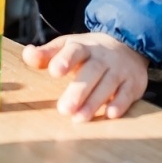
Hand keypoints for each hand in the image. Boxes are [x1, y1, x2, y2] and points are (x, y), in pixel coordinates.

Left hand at [23, 32, 148, 122]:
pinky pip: (127, 93)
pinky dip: (120, 104)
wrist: (128, 44)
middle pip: (91, 71)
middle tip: (63, 109)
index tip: (54, 71)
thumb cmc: (90, 52)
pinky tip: (109, 114)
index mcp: (84, 47)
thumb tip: (28, 55)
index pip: (75, 50)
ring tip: (79, 118)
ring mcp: (120, 70)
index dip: (65, 60)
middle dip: (78, 91)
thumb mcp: (69, 47)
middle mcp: (103, 57)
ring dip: (94, 102)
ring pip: (108, 84)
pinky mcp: (133, 83)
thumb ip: (47, 54)